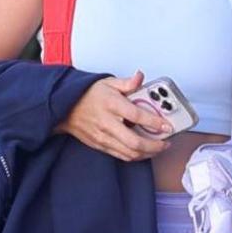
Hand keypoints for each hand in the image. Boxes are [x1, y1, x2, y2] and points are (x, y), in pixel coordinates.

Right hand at [56, 70, 170, 160]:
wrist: (64, 107)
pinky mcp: (99, 145)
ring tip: (159, 147)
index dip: (155, 122)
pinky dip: (135, 156)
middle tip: (166, 141)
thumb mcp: (108, 82)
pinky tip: (144, 151)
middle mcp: (107, 123)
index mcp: (112, 105)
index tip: (168, 125)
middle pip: (135, 141)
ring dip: (148, 153)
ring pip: (129, 152)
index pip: (137, 116)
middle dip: (155, 145)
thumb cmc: (87, 95)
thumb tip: (140, 77)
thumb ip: (127, 82)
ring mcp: (103, 137)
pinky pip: (121, 155)